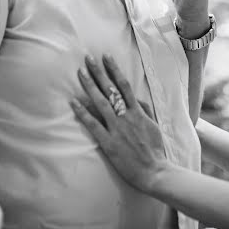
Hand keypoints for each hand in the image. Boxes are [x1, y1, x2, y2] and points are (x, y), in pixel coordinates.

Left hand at [71, 54, 168, 192]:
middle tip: (88, 58)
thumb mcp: (153, 125)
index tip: (106, 57)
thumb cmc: (154, 150)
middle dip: (99, 72)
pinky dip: (83, 112)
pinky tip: (73, 102)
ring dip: (90, 86)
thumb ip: (144, 110)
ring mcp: (116, 129)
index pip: (124, 86)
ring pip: (101, 103)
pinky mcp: (108, 143)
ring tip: (81, 72)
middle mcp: (126, 117)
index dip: (114, 70)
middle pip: (110, 90)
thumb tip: (136, 98)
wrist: (154, 171)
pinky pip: (93, 125)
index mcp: (137, 112)